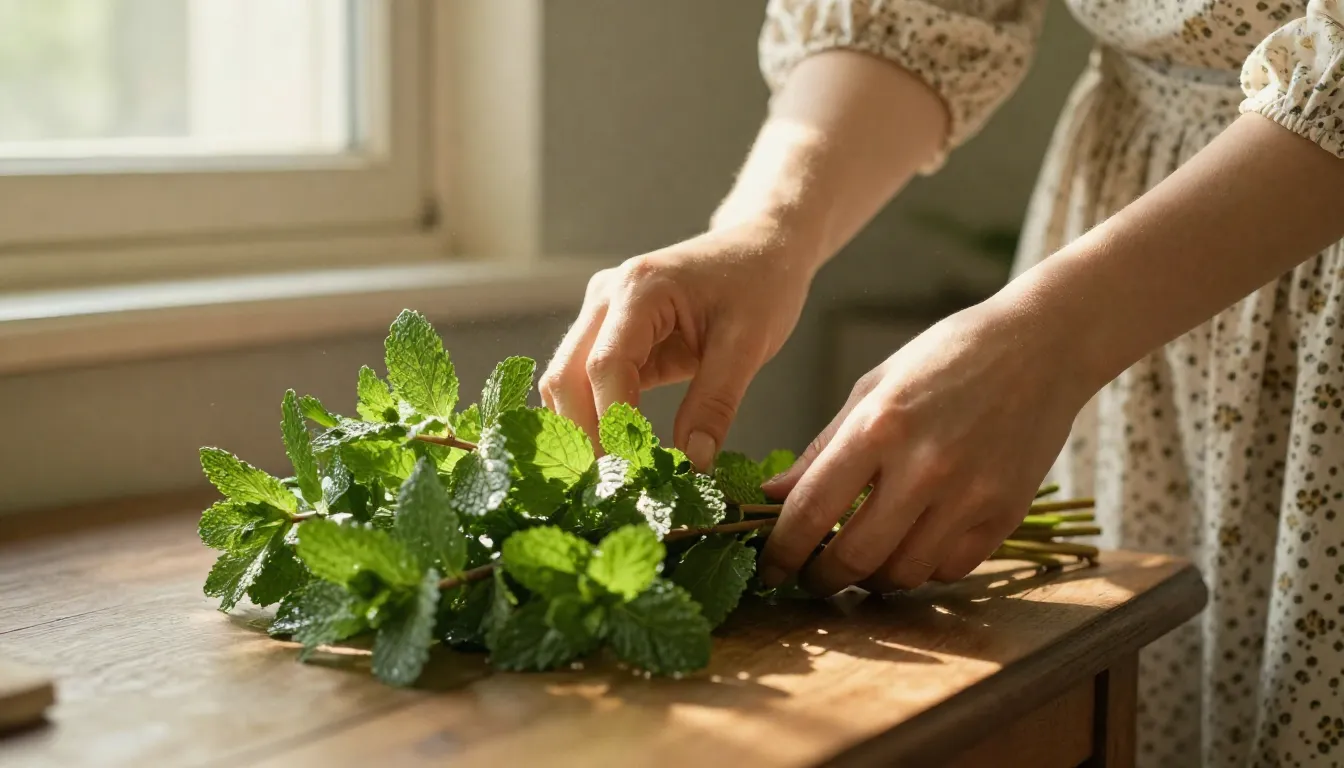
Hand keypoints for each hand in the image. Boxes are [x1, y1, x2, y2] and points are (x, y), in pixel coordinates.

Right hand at [540, 221, 815, 468]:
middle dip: (585, 437)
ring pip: (565, 383)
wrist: (761, 247)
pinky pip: (584, 383)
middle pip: (567, 377)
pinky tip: (616, 456)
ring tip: (614, 481)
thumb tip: (691, 465)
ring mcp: (600, 313)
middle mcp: (606, 296)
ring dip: (581, 432)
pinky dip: (593, 420)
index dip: (614, 426)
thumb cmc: (761, 284)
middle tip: (615, 491)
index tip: (636, 474)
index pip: (606, 367)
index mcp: (640, 288)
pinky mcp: (608, 333)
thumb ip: (716, 403)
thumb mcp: (749, 344)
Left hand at [758, 297, 1093, 595]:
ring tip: (861, 565)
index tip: (769, 569)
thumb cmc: (948, 357)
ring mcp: (970, 494)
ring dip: (873, 581)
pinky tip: (911, 548)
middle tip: (811, 578)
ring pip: (904, 574)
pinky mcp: (1006, 513)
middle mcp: (924, 466)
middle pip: (855, 557)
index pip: (811, 510)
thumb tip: (773, 498)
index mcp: (879, 426)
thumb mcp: (874, 387)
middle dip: (821, 579)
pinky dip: (923, 570)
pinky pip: (950, 569)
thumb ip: (823, 448)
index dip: (782, 552)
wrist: (1041, 345)